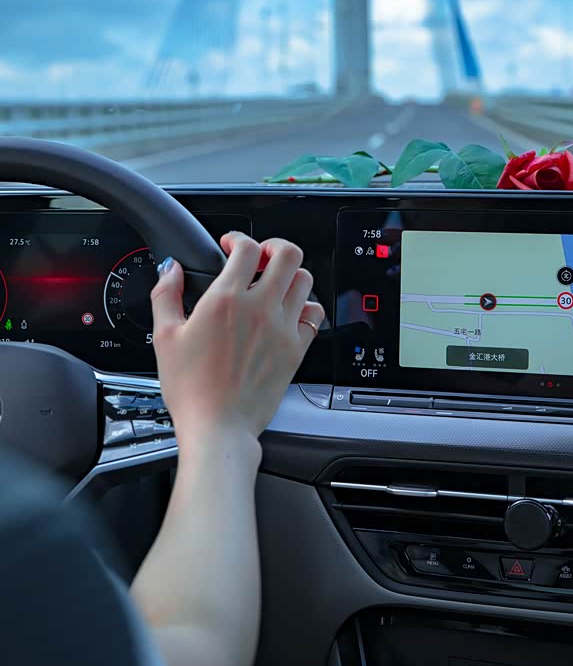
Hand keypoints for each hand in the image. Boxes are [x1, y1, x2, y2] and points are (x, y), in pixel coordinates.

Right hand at [149, 232, 323, 443]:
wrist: (218, 427)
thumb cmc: (190, 388)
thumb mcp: (165, 337)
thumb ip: (166, 294)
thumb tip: (170, 268)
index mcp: (226, 300)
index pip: (247, 247)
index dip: (238, 238)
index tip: (230, 245)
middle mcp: (260, 308)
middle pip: (288, 254)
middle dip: (274, 246)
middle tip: (261, 256)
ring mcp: (283, 328)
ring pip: (305, 280)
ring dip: (290, 274)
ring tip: (275, 282)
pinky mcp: (296, 349)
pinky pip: (314, 314)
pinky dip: (306, 306)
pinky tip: (289, 312)